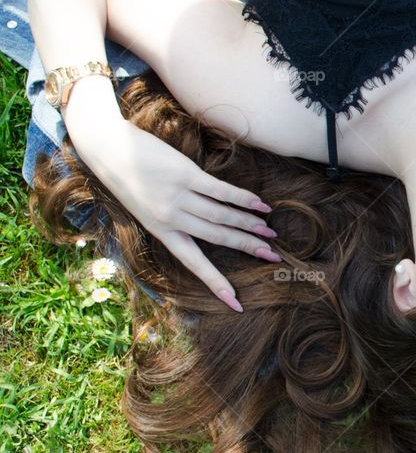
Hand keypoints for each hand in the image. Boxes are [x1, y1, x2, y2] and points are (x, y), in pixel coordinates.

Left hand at [71, 117, 282, 311]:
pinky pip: (221, 191)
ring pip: (222, 216)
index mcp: (161, 232)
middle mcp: (171, 218)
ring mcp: (178, 196)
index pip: (193, 263)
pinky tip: (260, 205)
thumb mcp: (146, 209)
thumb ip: (174, 220)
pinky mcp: (185, 175)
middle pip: (218, 237)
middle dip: (248, 247)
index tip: (236, 303)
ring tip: (270, 231)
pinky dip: (243, 199)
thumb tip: (208, 226)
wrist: (107, 149)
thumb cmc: (129, 179)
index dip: (216, 283)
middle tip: (272, 256)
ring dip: (250, 224)